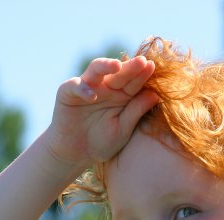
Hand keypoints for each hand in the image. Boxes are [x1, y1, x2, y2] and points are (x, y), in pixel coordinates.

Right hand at [46, 55, 158, 171]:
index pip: (134, 82)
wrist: (76, 154)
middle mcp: (105, 87)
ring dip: (105, 66)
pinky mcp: (67, 93)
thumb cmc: (102, 142)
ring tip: (116, 66)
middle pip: (118, 73)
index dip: (142, 74)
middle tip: (141, 62)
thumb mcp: (122, 129)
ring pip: (95, 70)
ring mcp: (87, 87)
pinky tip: (92, 96)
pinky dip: (82, 89)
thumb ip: (136, 111)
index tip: (152, 67)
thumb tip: (155, 95)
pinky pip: (74, 86)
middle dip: (129, 67)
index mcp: (121, 95)